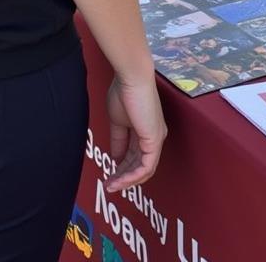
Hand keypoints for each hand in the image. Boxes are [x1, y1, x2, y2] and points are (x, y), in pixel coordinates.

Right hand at [106, 76, 166, 190]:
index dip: (121, 169)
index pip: (135, 157)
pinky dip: (132, 177)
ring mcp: (156, 139)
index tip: (108, 176)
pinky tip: (119, 180)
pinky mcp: (154, 140)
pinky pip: (146, 167)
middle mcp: (154, 136)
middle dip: (123, 178)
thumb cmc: (124, 92)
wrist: (131, 78)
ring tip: (111, 186)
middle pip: (140, 166)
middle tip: (108, 186)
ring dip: (126, 181)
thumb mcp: (118, 122)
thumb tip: (116, 159)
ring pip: (144, 170)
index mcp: (146, 130)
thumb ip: (118, 141)